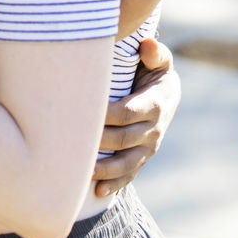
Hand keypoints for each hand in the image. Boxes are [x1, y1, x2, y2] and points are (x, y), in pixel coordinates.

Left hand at [93, 38, 179, 195]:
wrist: (166, 93)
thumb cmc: (153, 70)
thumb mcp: (158, 60)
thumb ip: (155, 53)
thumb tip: (147, 45)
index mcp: (154, 104)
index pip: (128, 112)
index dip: (107, 115)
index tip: (84, 113)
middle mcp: (153, 130)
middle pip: (124, 139)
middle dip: (100, 141)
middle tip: (72, 141)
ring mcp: (148, 147)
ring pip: (127, 163)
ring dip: (106, 169)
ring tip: (84, 172)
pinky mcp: (141, 158)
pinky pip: (130, 175)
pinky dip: (115, 185)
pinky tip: (98, 191)